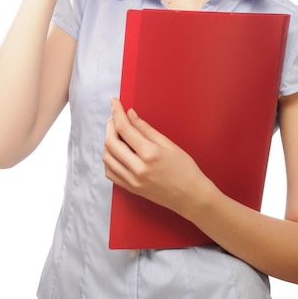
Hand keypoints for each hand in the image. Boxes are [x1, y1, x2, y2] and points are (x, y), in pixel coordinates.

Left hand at [103, 98, 211, 217]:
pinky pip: (110, 172)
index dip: (116, 112)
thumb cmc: (185, 170)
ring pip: (107, 157)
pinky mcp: (130, 188)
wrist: (191, 196)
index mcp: (149, 154)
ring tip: (116, 132)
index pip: (125, 128)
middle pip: (111, 142)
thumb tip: (130, 115)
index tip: (114, 102)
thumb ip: (146, 129)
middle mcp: (137, 168)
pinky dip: (109, 159)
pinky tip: (116, 151)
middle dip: (110, 125)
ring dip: (107, 141)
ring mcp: (132, 180)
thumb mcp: (168, 144)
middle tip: (115, 116)